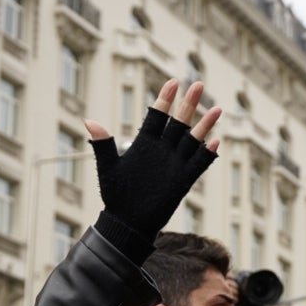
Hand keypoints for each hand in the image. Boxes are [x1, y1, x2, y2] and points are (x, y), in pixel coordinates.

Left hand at [84, 79, 220, 241]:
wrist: (126, 222)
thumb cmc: (115, 196)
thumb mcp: (108, 168)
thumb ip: (103, 144)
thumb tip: (89, 121)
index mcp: (144, 143)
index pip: (156, 116)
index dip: (165, 99)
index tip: (173, 82)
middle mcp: (162, 150)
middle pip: (178, 122)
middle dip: (188, 104)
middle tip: (198, 84)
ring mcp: (174, 164)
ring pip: (192, 140)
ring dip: (204, 126)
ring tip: (216, 109)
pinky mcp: (182, 181)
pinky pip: (198, 165)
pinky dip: (206, 155)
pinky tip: (216, 142)